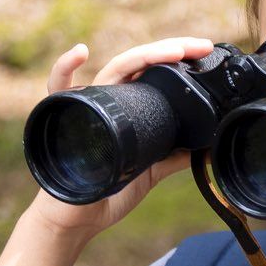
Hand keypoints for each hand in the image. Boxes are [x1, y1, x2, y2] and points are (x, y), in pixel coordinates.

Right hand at [20, 37, 209, 240]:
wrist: (79, 220)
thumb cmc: (108, 191)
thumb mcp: (151, 170)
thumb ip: (174, 156)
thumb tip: (207, 147)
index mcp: (128, 105)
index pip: (152, 71)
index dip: (177, 58)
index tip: (203, 51)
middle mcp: (108, 98)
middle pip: (139, 63)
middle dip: (171, 50)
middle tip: (199, 46)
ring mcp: (88, 105)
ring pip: (114, 69)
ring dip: (144, 55)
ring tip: (173, 51)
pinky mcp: (67, 118)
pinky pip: (58, 88)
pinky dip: (64, 67)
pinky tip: (81, 51)